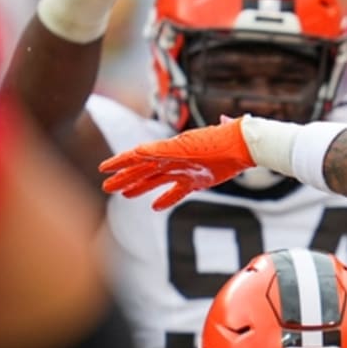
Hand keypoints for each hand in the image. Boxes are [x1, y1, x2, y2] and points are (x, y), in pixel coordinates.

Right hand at [100, 119, 253, 209]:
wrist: (242, 146)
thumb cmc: (217, 140)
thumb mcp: (187, 146)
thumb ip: (162, 150)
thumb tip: (138, 151)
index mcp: (167, 149)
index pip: (137, 156)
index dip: (120, 163)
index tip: (103, 169)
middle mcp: (172, 159)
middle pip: (143, 170)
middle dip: (125, 178)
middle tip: (107, 187)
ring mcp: (184, 170)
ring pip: (156, 180)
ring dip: (140, 187)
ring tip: (124, 194)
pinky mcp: (197, 180)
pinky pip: (177, 192)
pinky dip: (166, 199)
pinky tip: (155, 207)